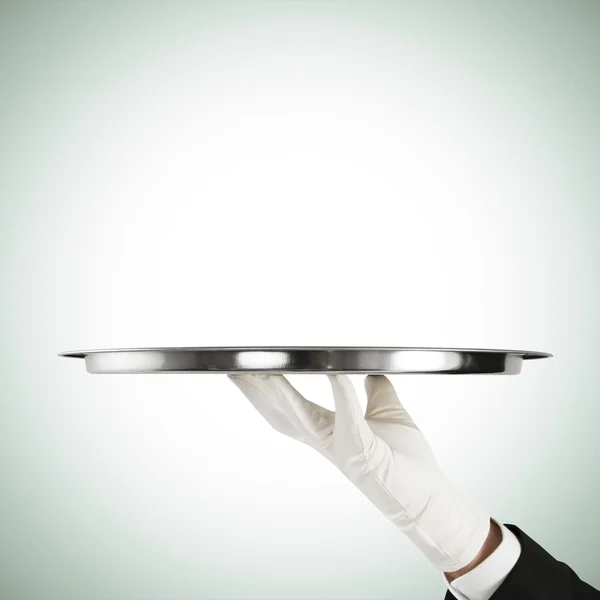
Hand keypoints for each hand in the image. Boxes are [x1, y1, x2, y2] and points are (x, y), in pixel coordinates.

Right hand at [229, 373, 489, 572]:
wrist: (429, 499)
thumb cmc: (407, 463)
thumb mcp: (387, 413)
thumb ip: (374, 389)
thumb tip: (371, 368)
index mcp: (329, 432)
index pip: (287, 408)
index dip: (263, 389)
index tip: (246, 369)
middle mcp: (328, 442)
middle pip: (281, 412)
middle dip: (254, 389)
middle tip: (232, 367)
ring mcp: (342, 448)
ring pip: (301, 415)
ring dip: (280, 391)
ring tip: (261, 369)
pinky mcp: (364, 449)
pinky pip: (349, 414)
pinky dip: (341, 391)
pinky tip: (333, 370)